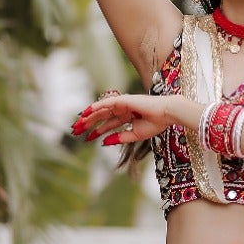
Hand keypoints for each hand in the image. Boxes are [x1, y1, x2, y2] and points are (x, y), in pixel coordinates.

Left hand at [71, 92, 192, 144]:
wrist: (167, 114)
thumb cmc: (155, 124)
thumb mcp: (135, 135)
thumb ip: (119, 138)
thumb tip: (103, 143)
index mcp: (127, 117)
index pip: (108, 124)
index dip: (97, 131)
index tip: (87, 138)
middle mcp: (122, 109)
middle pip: (101, 117)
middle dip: (89, 124)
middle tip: (76, 131)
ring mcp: (122, 104)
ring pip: (101, 110)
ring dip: (88, 116)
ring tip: (77, 123)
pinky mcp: (123, 100)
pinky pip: (106, 103)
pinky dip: (96, 107)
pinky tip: (86, 112)